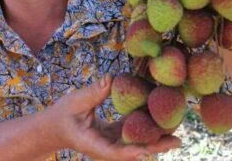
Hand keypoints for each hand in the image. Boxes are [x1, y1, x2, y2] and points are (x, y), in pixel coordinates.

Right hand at [45, 74, 180, 160]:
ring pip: (137, 143)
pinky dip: (146, 128)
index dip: (133, 151)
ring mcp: (111, 143)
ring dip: (155, 138)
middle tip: (177, 140)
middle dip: (155, 146)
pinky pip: (133, 133)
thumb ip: (93, 93)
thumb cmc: (62, 115)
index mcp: (94, 144)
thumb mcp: (74, 102)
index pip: (115, 151)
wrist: (54, 126)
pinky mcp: (114, 136)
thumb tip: (111, 80)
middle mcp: (106, 147)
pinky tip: (161, 120)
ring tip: (177, 132)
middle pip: (133, 151)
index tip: (149, 150)